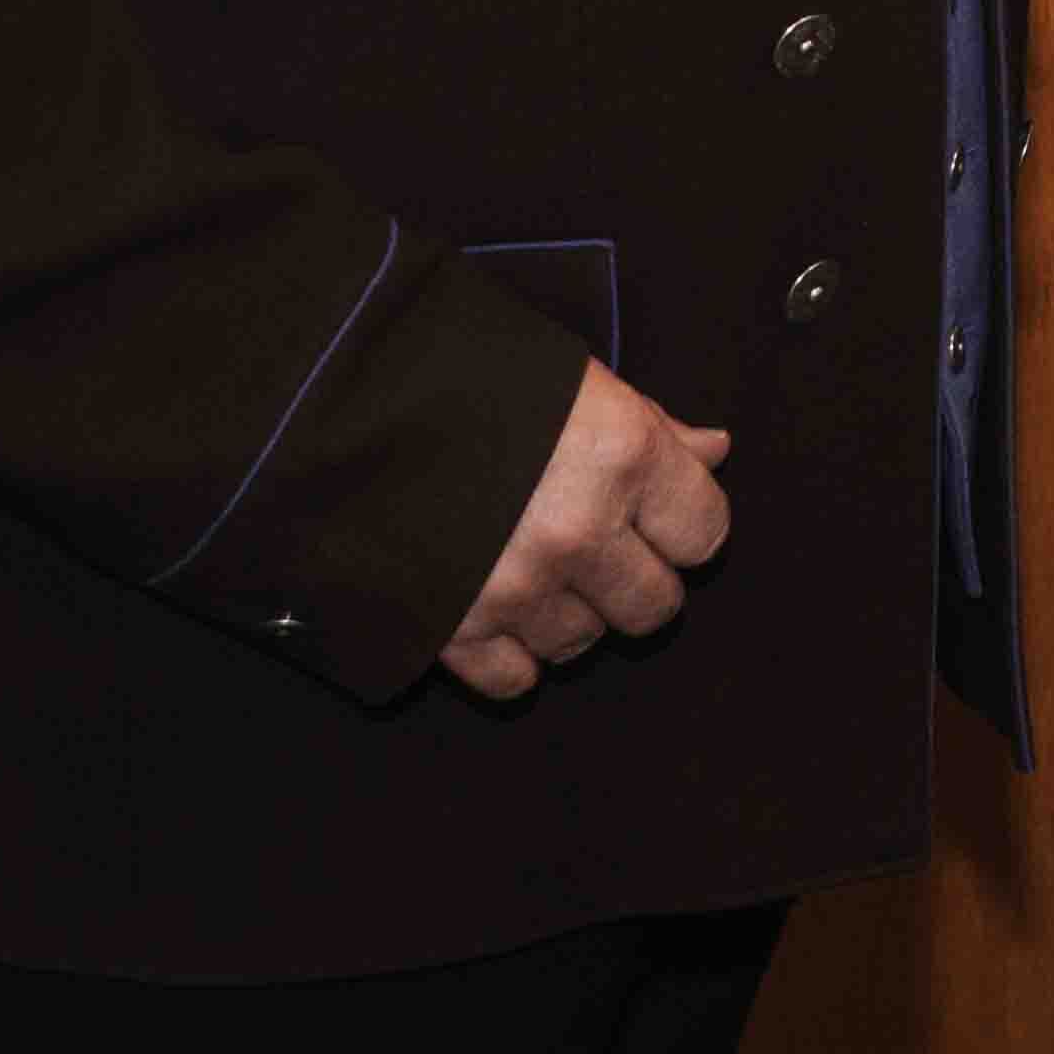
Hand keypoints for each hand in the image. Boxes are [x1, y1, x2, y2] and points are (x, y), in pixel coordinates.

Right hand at [439, 360, 732, 704]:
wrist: (339, 403)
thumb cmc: (465, 374)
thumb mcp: (573, 379)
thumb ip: (651, 424)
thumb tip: (714, 451)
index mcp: (620, 454)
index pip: (705, 533)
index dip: (681, 524)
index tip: (656, 514)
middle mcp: (579, 529)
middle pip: (654, 605)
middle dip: (633, 579)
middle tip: (597, 546)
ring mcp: (517, 586)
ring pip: (584, 642)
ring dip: (568, 613)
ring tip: (533, 564)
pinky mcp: (455, 628)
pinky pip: (515, 679)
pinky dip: (510, 653)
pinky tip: (496, 606)